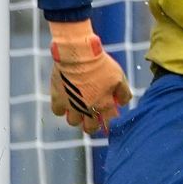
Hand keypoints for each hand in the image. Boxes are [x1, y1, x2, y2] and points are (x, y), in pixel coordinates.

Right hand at [47, 19, 132, 134]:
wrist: (79, 55)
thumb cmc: (101, 64)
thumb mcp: (119, 77)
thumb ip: (124, 93)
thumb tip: (123, 103)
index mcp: (104, 105)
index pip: (106, 124)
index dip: (106, 122)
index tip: (105, 117)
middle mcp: (88, 110)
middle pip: (89, 128)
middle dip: (91, 124)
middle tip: (91, 115)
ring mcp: (72, 106)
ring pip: (73, 122)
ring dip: (76, 116)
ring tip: (78, 105)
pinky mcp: (58, 99)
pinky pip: (58, 112)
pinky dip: (62, 108)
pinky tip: (66, 99)